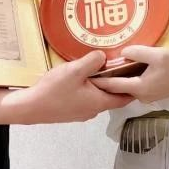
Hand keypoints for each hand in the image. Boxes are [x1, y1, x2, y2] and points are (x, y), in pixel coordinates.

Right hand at [10, 51, 132, 122]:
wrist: (30, 107)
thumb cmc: (54, 90)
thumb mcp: (75, 70)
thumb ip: (92, 61)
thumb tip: (104, 56)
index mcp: (99, 102)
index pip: (125, 98)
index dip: (133, 87)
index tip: (138, 75)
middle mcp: (93, 111)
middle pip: (112, 98)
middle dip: (116, 84)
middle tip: (118, 67)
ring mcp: (81, 113)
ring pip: (98, 98)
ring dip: (101, 87)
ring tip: (99, 70)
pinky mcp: (71, 112)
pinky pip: (86, 100)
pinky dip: (89, 90)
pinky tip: (81, 80)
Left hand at [93, 46, 168, 103]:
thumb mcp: (157, 54)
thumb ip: (138, 52)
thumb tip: (123, 52)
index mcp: (140, 88)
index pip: (113, 86)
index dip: (99, 80)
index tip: (85, 75)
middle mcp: (141, 95)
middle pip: (118, 88)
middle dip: (105, 79)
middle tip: (92, 68)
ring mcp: (148, 95)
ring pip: (127, 87)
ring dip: (117, 78)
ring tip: (105, 66)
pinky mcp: (153, 91)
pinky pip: (135, 85)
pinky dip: (128, 78)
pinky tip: (125, 67)